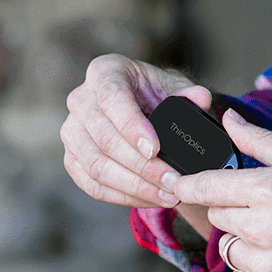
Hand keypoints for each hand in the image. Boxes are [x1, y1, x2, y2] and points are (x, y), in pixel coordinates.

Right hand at [61, 53, 210, 213]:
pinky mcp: (72, 159)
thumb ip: (188, 93)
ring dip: (134, 186)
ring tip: (167, 195)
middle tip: (173, 181)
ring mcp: (71, 131)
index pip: (112, 98)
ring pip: (96, 166)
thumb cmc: (157, 93)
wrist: (142, 108)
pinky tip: (150, 199)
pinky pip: (92, 185)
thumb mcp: (175, 86)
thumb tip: (199, 98)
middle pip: (104, 138)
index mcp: (104, 72)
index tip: (155, 148)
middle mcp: (81, 99)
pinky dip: (123, 196)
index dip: (131, 126)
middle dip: (142, 165)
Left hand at [176, 110, 271, 271]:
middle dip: (232, 204)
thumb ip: (261, 142)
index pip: (205, 186)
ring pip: (228, 244)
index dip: (187, 183)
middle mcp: (262, 226)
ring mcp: (267, 260)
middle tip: (265, 199)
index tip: (180, 181)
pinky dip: (253, 260)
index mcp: (269, 188)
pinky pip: (242, 270)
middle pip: (217, 214)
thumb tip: (230, 121)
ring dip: (242, 235)